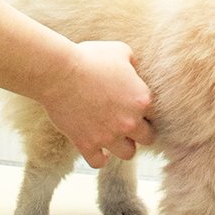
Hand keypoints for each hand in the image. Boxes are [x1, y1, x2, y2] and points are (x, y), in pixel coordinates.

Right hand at [38, 41, 154, 166]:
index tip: (137, 108)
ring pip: (128, 153)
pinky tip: (98, 150)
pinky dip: (99, 158)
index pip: (155, 114)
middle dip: (141, 132)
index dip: (146, 111)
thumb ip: (133, 64)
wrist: (59, 73)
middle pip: (148, 138)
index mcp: (142, 100)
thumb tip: (135, 71)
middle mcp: (129, 122)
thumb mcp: (120, 51)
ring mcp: (108, 135)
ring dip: (123, 146)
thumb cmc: (89, 58)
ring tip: (116, 137)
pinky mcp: (87, 144)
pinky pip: (98, 162)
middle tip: (130, 125)